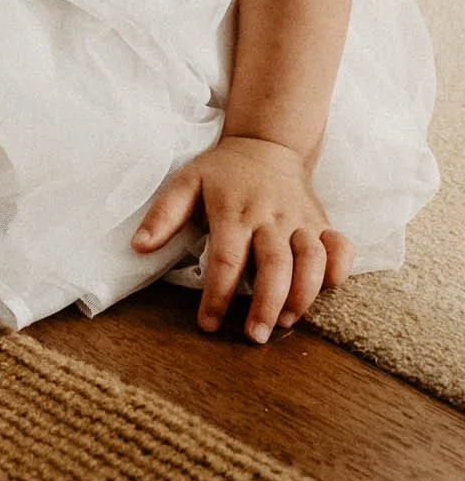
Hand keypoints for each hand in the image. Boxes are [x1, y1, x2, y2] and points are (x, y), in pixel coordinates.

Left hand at [133, 135, 353, 342]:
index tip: (207, 324)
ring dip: (303, 293)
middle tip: (255, 336)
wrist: (266, 143)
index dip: (218, 294)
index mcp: (233, 211)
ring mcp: (300, 219)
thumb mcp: (186, 182)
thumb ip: (164, 215)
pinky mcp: (322, 221)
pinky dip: (341, 267)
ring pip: (311, 258)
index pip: (226, 259)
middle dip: (266, 304)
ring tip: (288, 321)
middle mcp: (270, 217)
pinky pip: (340, 245)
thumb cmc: (222, 172)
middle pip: (274, 264)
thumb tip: (139, 246)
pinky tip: (330, 288)